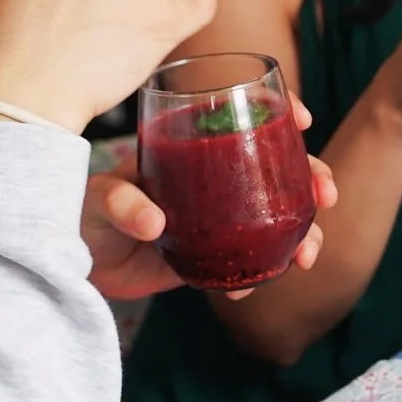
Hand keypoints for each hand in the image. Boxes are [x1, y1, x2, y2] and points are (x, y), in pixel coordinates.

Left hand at [82, 96, 337, 301]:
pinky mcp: (213, 255)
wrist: (77, 264)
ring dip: (302, 233)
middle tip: (324, 199)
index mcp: (189, 147)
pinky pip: (250, 260)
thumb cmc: (83, 213)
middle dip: (312, 179)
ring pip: (275, 216)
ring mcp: (218, 216)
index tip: (304, 120)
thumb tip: (155, 222)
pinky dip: (260, 273)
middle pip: (276, 168)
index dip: (278, 113)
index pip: (241, 117)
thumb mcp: (97, 198)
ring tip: (306, 256)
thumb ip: (122, 203)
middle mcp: (212, 177)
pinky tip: (248, 288)